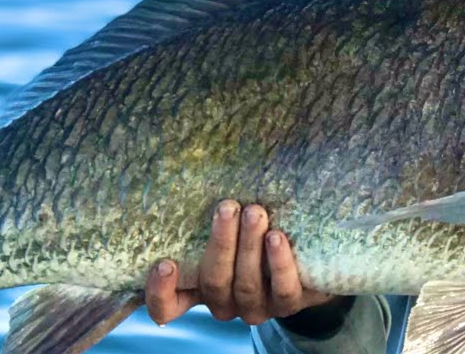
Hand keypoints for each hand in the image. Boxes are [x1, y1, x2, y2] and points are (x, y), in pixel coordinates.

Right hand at [145, 200, 337, 325]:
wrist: (304, 254)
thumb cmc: (251, 228)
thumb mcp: (226, 222)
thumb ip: (209, 209)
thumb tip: (194, 156)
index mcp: (198, 287)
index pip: (166, 307)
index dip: (160, 292)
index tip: (165, 263)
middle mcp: (223, 302)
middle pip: (213, 283)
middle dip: (221, 244)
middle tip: (227, 207)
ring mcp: (256, 308)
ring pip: (246, 286)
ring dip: (248, 246)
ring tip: (255, 212)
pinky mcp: (289, 305)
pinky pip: (283, 290)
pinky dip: (278, 264)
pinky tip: (276, 237)